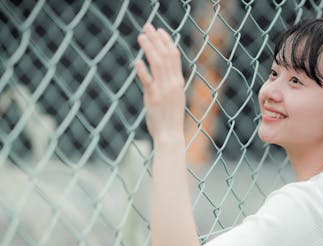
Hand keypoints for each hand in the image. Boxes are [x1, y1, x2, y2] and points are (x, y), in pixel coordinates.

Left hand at [136, 23, 185, 141]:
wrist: (170, 135)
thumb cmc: (170, 118)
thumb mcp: (173, 97)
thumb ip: (168, 83)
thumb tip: (162, 71)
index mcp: (178, 82)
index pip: (174, 56)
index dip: (167, 42)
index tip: (160, 31)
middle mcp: (172, 84)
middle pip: (165, 56)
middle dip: (157, 40)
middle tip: (148, 27)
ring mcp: (163, 90)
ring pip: (157, 64)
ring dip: (149, 49)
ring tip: (140, 37)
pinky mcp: (153, 98)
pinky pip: (148, 81)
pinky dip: (143, 70)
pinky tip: (137, 60)